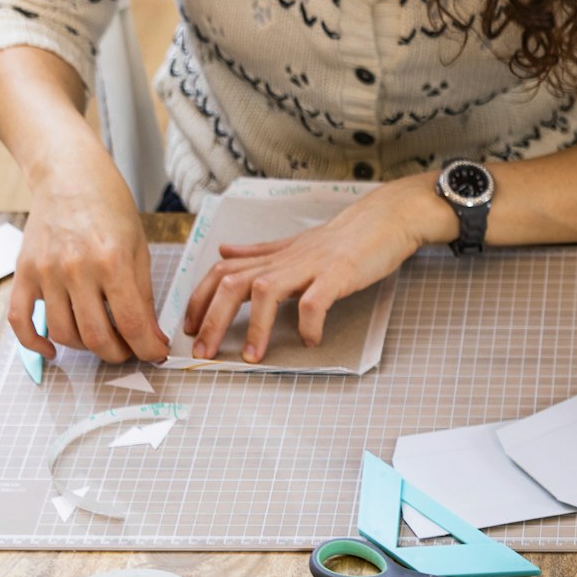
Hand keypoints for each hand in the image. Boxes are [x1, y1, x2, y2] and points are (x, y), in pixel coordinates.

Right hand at [9, 163, 168, 363]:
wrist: (69, 176)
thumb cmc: (109, 209)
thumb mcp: (139, 250)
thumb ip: (144, 296)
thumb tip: (151, 338)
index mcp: (112, 262)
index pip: (132, 325)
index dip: (148, 349)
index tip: (155, 354)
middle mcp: (76, 270)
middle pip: (96, 337)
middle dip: (119, 354)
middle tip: (130, 349)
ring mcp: (46, 272)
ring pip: (63, 334)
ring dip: (86, 348)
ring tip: (102, 339)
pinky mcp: (23, 272)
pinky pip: (20, 320)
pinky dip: (34, 344)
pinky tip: (53, 351)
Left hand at [182, 178, 436, 361]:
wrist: (385, 219)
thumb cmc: (344, 238)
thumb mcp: (293, 244)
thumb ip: (258, 252)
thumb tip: (223, 252)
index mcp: (273, 256)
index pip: (221, 273)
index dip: (199, 300)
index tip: (191, 329)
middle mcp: (284, 260)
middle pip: (232, 284)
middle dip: (213, 320)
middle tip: (205, 353)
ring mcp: (310, 266)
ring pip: (265, 291)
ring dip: (255, 327)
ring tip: (254, 356)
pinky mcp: (338, 275)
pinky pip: (314, 303)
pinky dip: (308, 326)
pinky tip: (310, 341)